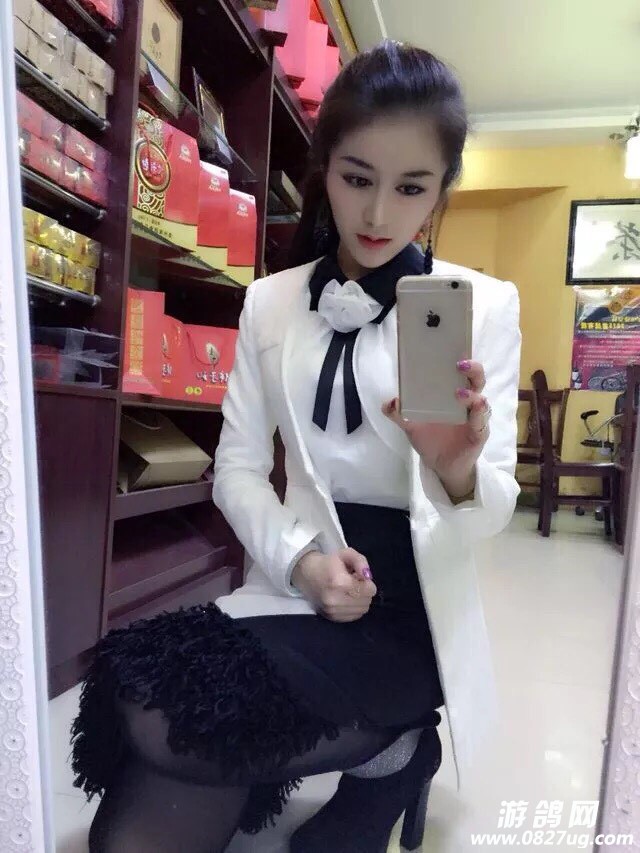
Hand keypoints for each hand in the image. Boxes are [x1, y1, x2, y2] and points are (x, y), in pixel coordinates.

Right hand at [291, 548, 376, 621]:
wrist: (306, 574)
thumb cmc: (328, 563)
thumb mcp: (345, 554)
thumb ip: (360, 561)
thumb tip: (368, 576)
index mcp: (339, 582)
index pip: (369, 590)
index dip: (367, 582)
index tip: (357, 576)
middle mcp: (336, 600)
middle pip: (367, 601)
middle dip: (364, 591)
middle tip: (353, 583)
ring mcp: (333, 611)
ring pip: (362, 610)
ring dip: (360, 600)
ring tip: (349, 591)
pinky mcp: (332, 618)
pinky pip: (354, 616)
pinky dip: (354, 608)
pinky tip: (346, 598)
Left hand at [383, 360, 490, 495]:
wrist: (442, 467)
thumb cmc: (431, 440)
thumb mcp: (411, 426)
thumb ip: (399, 413)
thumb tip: (389, 401)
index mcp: (453, 394)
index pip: (461, 372)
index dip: (461, 358)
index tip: (453, 346)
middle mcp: (468, 402)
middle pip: (476, 379)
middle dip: (472, 368)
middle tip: (459, 363)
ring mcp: (475, 417)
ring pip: (481, 398)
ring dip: (472, 393)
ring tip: (459, 392)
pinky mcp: (479, 433)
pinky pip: (482, 421)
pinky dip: (479, 414)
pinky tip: (475, 408)